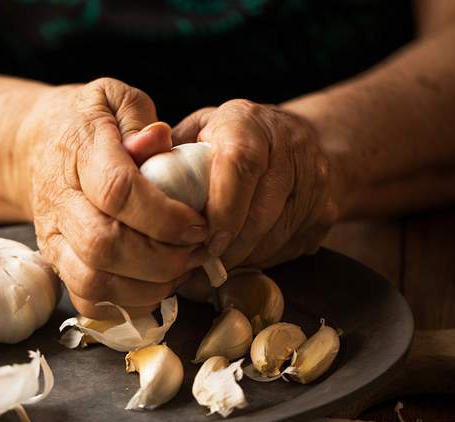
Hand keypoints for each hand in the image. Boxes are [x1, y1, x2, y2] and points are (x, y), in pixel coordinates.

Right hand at [15, 78, 209, 318]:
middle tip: (197, 251)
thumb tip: (160, 141)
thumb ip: (140, 119)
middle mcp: (59, 201)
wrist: (39, 145)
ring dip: (147, 286)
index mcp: (78, 152)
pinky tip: (155, 284)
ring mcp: (53, 237)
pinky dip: (126, 303)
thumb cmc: (89, 120)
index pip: (117, 192)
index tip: (199, 224)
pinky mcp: (56, 263)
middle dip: (161, 258)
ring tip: (180, 269)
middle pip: (104, 245)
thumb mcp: (115, 99)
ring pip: (93, 281)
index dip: (164, 216)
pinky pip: (87, 300)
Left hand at [173, 99, 341, 270]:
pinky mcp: (325, 210)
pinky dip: (262, 260)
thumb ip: (164, 153)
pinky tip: (240, 258)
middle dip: (227, 246)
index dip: (222, 207)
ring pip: (277, 235)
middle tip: (199, 264)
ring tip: (214, 266)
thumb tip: (129, 174)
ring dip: (242, 258)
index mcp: (247, 122)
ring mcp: (314, 179)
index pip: (241, 164)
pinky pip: (291, 247)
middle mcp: (289, 145)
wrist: (299, 142)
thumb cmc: (228, 141)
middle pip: (261, 210)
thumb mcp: (196, 132)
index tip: (205, 239)